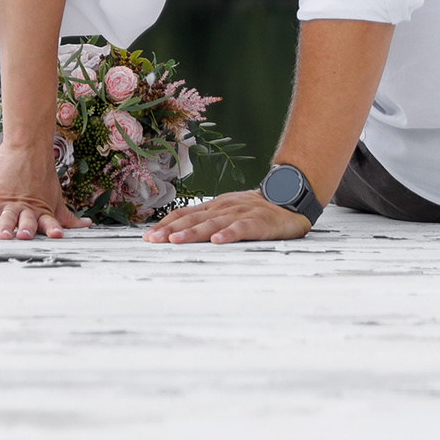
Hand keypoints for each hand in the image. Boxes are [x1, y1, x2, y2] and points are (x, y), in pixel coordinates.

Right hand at [0, 139, 85, 239]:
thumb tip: (86, 224)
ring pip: (7, 217)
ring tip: (4, 235)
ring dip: (5, 226)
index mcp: (42, 210)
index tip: (57, 235)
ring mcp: (10, 203)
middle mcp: (27, 209)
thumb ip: (68, 216)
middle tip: (25, 235)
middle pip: (26, 221)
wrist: (27, 146)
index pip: (48, 223)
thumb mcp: (56, 198)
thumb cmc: (42, 174)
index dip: (53, 229)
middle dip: (26, 229)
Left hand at [144, 189, 312, 243]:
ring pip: (213, 223)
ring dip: (193, 232)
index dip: (167, 224)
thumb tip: (180, 233)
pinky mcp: (258, 221)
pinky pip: (241, 228)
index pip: (185, 214)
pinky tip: (217, 241)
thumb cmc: (257, 210)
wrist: (290, 198)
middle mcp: (224, 207)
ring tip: (175, 241)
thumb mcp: (229, 213)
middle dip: (171, 229)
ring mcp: (241, 213)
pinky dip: (228, 234)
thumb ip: (208, 221)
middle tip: (152, 240)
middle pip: (193, 218)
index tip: (149, 236)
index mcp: (215, 206)